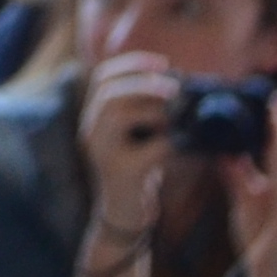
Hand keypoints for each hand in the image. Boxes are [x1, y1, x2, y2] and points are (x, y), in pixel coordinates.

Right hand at [76, 49, 187, 246]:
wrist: (126, 214)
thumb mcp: (140, 136)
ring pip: (116, 115)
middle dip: (143, 83)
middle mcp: (92, 132)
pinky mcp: (122, 173)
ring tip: (176, 114)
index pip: (103, 78)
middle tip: (174, 87)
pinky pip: (147, 150)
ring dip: (152, 108)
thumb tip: (183, 85)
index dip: (132, 64)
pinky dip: (170, 142)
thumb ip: (149, 111)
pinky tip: (184, 143)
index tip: (163, 62)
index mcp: (96, 118)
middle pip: (108, 93)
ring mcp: (103, 153)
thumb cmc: (140, 170)